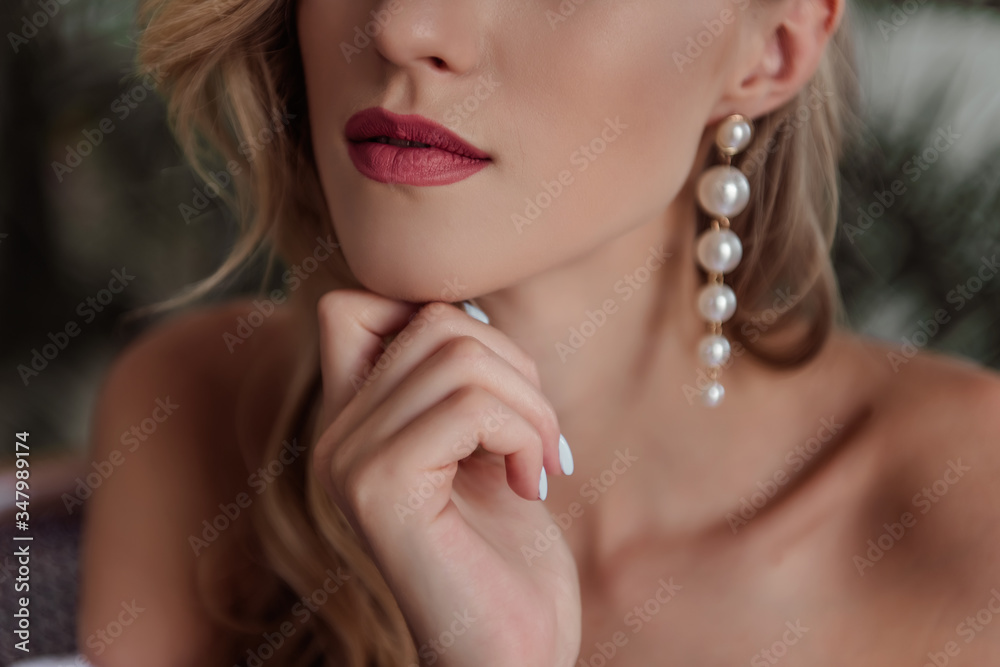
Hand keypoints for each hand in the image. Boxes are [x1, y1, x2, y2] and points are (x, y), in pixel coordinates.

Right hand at [310, 289, 581, 666]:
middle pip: (432, 322)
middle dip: (514, 366)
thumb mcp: (482, 448)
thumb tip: (468, 308)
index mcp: (354, 424)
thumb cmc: (508, 557)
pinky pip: (469, 405)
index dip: (437, 318)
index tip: (495, 386)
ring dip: (530, 406)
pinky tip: (531, 486)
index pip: (355, 305)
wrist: (510, 655)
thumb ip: (455, 382)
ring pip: (458, 358)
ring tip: (539, 464)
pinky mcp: (379, 488)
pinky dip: (525, 434)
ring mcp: (348, 461)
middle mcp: (335, 437)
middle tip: (539, 437)